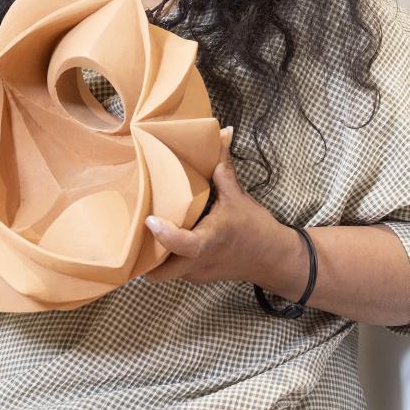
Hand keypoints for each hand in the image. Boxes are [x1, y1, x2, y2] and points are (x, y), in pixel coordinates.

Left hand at [145, 143, 298, 286]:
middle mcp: (200, 261)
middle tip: (135, 231)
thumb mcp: (238, 196)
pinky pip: (174, 271)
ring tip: (143, 233)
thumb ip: (223, 166)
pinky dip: (166, 258)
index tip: (150, 219)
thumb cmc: (255, 228)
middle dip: (143, 257)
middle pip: (159, 273)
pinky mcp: (198, 277)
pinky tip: (164, 239)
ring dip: (152, 257)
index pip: (183, 245)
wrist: (274, 258)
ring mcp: (197, 273)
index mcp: (210, 240)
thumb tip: (223, 132)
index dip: (164, 234)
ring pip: (163, 273)